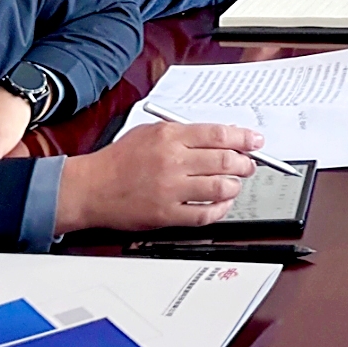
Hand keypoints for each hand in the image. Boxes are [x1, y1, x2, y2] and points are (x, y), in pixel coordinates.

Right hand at [54, 119, 261, 231]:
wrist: (91, 188)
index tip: (256, 141)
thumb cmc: (119, 160)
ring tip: (233, 184)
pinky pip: (205, 214)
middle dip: (245, 163)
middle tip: (248, 165)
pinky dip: (220, 209)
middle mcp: (172, 161)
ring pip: (221, 187)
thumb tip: (221, 136)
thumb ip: (184, 133)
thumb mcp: (150, 133)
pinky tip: (221, 204)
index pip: (219, 134)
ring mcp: (170, 189)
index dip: (244, 138)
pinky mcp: (167, 214)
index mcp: (169, 136)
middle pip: (225, 160)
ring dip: (234, 186)